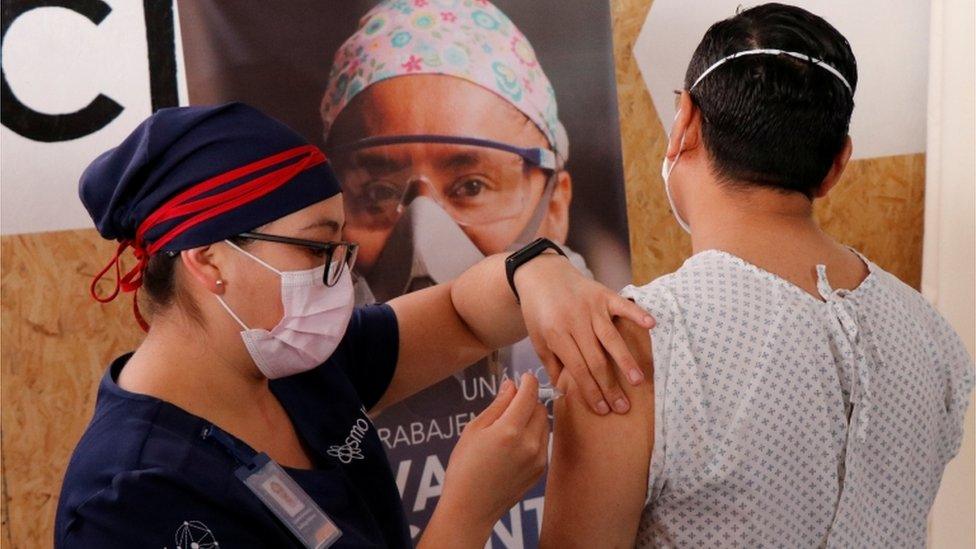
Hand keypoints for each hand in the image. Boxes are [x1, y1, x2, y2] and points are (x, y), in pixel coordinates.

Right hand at [435, 375, 548, 541]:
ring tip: (511, 424)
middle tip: (512, 402)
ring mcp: (538, 459)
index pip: (530, 394)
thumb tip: (512, 385)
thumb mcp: (474, 430)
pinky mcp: (540, 471)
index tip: (524, 377)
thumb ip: (497, 405)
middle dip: (529, 400)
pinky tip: (515, 443)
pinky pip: (543, 443)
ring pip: (544, 425)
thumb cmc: (464, 467)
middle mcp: (530, 443)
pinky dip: (534, 435)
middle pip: (540, 408)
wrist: (470, 508)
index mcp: (510, 430)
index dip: (528, 381)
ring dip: (533, 417)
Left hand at [514, 254, 653, 414]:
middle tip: (623, 406)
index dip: (591, 391)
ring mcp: (591, 307)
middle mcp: (575, 322)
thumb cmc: (539, 312)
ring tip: (637, 381)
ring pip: (611, 338)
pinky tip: (651, 325)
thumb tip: (564, 393)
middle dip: (610, 385)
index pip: (578, 369)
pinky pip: (623, 306)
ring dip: (625, 361)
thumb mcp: (538, 340)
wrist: (541, 275)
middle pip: (596, 359)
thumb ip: (552, 365)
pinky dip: (637, 314)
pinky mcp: (603, 294)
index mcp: (556, 335)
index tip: (602, 409)